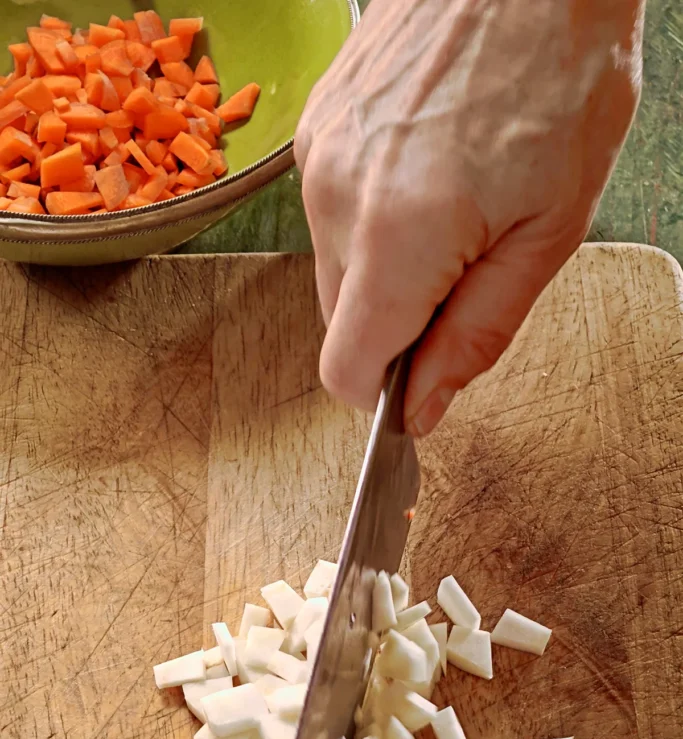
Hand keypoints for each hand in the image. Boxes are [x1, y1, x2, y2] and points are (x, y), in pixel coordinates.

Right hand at [295, 0, 644, 433]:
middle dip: (399, 320)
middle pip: (341, 322)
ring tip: (454, 198)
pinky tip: (427, 166)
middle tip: (468, 264)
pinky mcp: (315, 125)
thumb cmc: (561, 73)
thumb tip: (423, 405)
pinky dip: (375, 213)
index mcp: (398, 238)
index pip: (345, 371)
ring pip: (337, 265)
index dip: (386, 391)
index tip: (425, 374)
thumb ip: (478, 333)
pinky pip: (332, 208)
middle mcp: (337, 198)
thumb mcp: (550, 230)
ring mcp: (317, 155)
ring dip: (390, 263)